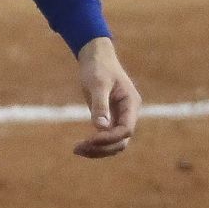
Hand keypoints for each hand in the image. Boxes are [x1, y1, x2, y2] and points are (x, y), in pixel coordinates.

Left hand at [73, 38, 140, 158]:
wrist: (95, 56)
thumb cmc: (98, 67)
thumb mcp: (98, 83)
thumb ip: (100, 104)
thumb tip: (100, 127)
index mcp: (131, 103)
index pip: (126, 129)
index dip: (110, 138)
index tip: (91, 138)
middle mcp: (128, 113)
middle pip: (122, 141)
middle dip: (102, 148)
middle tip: (79, 147)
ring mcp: (120, 117)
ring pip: (114, 143)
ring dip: (98, 150)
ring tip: (77, 150)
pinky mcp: (110, 118)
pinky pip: (106, 138)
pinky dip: (95, 144)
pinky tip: (80, 146)